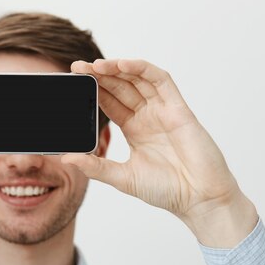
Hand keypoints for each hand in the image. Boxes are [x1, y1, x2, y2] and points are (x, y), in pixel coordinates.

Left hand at [64, 59, 256, 246]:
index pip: (109, 102)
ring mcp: (163, 111)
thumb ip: (95, 166)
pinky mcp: (179, 109)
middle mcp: (148, 116)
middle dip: (100, 75)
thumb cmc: (166, 190)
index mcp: (134, 129)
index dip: (93, 90)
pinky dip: (143, 70)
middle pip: (121, 87)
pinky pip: (161, 81)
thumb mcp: (122, 177)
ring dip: (117, 69)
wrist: (198, 199)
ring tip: (95, 65)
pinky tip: (124, 65)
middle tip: (77, 68)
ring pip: (138, 80)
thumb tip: (66, 158)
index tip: (73, 82)